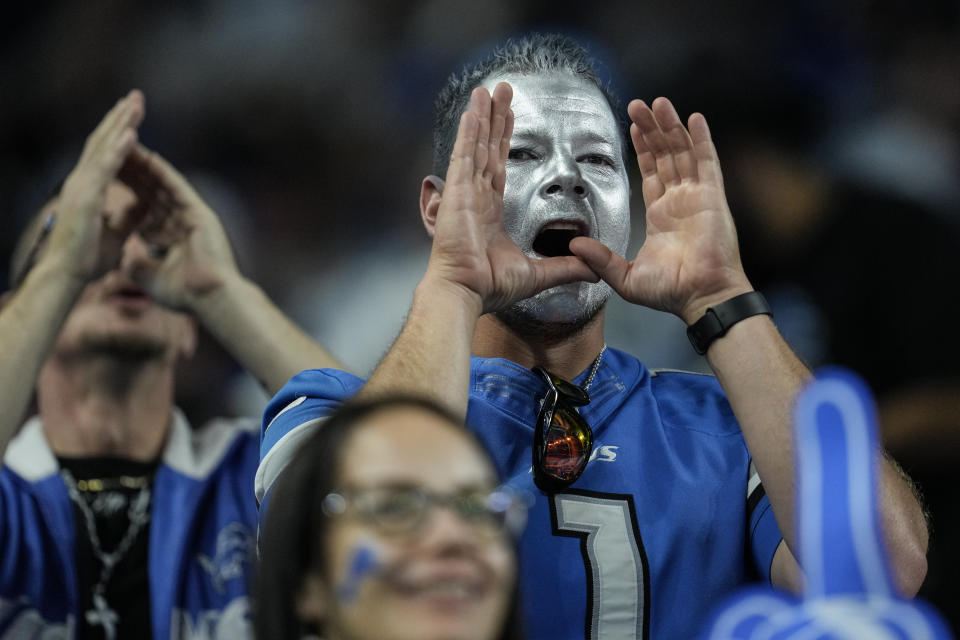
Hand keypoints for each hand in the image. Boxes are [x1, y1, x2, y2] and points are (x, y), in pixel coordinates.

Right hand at [44, 90, 145, 282]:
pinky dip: (119, 149)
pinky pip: (106, 168)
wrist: (68, 275)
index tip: (133, 116)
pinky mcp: (87, 196)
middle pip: (103, 142)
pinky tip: (132, 133)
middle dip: (120, 118)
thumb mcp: (117, 232)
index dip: (119, 133)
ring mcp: (82, 187)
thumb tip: (146, 202)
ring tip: (136, 103)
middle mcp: (82, 182)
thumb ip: (130, 214)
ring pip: (103, 147)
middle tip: (136, 96)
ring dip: (120, 124)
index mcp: (89, 189)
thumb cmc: (87, 258)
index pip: (105, 153)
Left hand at [117, 144, 238, 310]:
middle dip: (133, 174)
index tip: (107, 179)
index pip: (144, 208)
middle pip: (152, 191)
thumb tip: (124, 261)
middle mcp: (182, 222)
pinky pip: (179, 188)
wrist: (211, 299)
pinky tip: (149, 157)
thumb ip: (138, 267)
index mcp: (171, 236)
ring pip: (164, 185)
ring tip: (127, 146)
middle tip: (113, 153)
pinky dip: (165, 173)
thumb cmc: (187, 295)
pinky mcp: (201, 214)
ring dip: (145, 167)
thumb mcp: (152, 279)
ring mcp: (192, 216)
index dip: (127, 193)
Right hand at [426, 83, 596, 313]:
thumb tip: (594, 269)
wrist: (467, 293)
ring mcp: (464, 192)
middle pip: (488, 149)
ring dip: (483, 116)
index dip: (503, 140)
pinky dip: (469, 131)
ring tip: (488, 89)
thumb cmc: (491, 287)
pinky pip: (465, 154)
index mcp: (490, 212)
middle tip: (500, 91)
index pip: (498, 167)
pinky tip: (474, 110)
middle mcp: (476, 197)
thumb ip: (566, 266)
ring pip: (476, 145)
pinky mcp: (457, 192)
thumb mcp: (538, 273)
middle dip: (495, 119)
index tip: (508, 119)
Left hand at [570, 97, 751, 323]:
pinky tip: (693, 118)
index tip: (632, 127)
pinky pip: (708, 161)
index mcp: (662, 215)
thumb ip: (601, 259)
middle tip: (638, 105)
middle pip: (666, 155)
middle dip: (651, 129)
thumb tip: (573, 246)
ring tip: (659, 104)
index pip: (652, 172)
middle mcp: (680, 201)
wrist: (700, 297)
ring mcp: (698, 196)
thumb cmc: (671, 292)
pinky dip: (702, 139)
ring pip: (683, 152)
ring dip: (671, 127)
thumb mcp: (626, 277)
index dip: (643, 149)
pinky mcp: (713, 196)